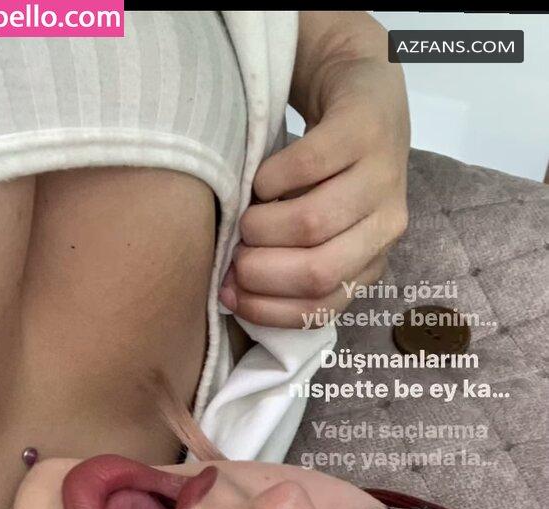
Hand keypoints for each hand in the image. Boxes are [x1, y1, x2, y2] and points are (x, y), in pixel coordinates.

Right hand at [219, 28, 409, 328]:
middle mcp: (387, 226)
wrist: (363, 90)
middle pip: (319, 271)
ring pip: (312, 224)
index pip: (323, 307)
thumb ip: (292, 262)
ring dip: (262, 226)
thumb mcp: (323, 227)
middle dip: (262, 272)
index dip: (269, 310)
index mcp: (373, 261)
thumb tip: (231, 293)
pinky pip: (309, 166)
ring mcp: (382, 177)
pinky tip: (261, 180)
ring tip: (245, 219)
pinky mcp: (365, 131)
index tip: (229, 296)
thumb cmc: (331, 173)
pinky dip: (272, 178)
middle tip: (233, 257)